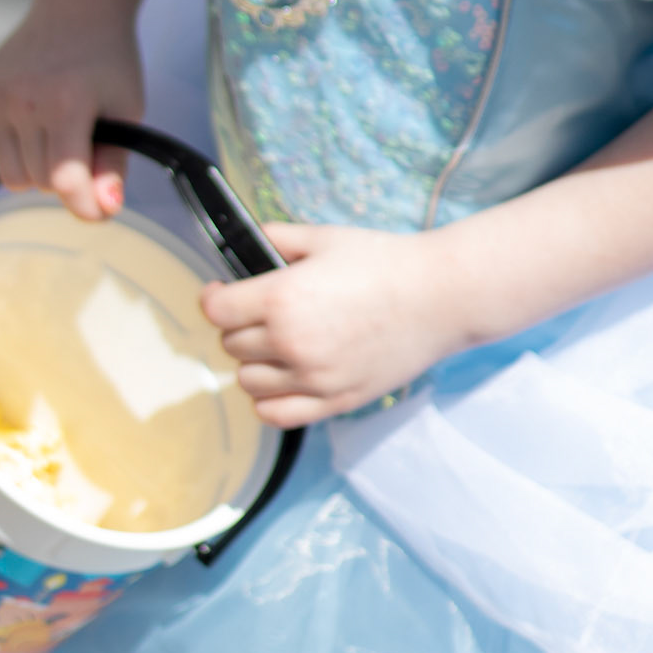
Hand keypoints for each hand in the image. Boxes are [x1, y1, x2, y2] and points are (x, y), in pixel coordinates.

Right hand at [0, 0, 142, 221]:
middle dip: (64, 177)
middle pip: (37, 183)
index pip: (64, 181)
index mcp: (65, 102)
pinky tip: (32, 122)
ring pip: (9, 175)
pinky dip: (10, 150)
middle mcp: (22, 99)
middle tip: (83, 145)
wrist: (77, 5)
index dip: (85, 205)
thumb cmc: (108, 59)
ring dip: (36, 167)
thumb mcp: (126, 109)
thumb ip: (113, 164)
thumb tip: (104, 209)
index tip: (100, 210)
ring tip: (58, 132)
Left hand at [200, 223, 462, 426]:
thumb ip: (279, 238)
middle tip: (258, 310)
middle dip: (238, 325)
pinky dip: (269, 400)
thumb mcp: (325, 237)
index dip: (214, 297)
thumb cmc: (385, 262)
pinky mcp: (334, 401)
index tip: (220, 292)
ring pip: (249, 382)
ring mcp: (312, 378)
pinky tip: (284, 377)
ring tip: (274, 342)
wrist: (438, 296)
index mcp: (282, 298)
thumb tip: (251, 240)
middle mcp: (290, 343)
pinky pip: (277, 415)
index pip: (217, 311)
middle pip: (231, 345)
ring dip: (253, 362)